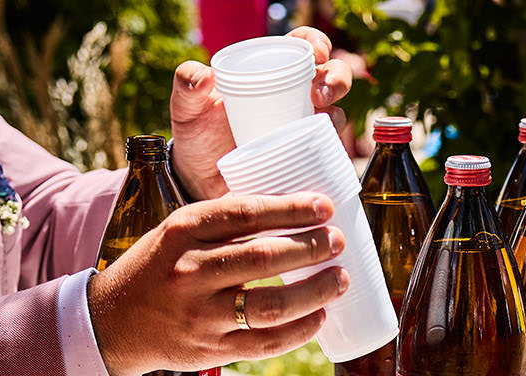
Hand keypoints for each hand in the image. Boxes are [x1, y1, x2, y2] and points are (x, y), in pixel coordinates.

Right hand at [88, 192, 349, 375]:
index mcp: (182, 232)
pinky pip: (265, 343)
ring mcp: (201, 315)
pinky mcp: (210, 350)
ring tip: (340, 280)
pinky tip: (319, 316)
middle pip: (263, 258)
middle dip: (310, 248)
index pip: (244, 214)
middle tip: (337, 241)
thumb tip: (292, 212)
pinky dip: (299, 330)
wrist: (113, 323)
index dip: (290, 209)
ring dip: (314, 292)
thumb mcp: (176, 233)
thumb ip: (222, 224)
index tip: (324, 205)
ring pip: (270, 305)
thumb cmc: (158, 269)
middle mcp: (190, 272)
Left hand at [169, 26, 352, 200]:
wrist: (201, 181)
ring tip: (322, 121)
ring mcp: (302, 129)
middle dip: (337, 79)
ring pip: (336, 113)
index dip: (316, 43)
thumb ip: (187, 86)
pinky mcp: (305, 157)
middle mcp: (293, 98)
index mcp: (270, 73)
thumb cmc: (197, 136)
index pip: (301, 47)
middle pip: (330, 77)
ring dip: (338, 114)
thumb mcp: (187, 109)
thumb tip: (203, 74)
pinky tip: (323, 152)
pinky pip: (328, 151)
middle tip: (320, 94)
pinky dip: (331, 150)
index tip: (315, 54)